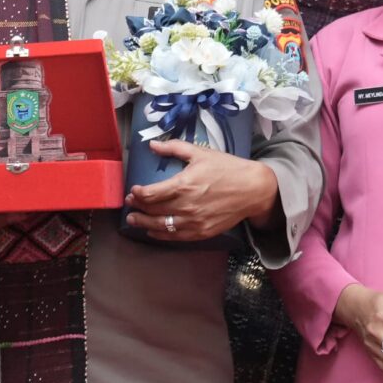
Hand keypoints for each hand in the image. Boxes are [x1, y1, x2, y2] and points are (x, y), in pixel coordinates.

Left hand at [125, 142, 278, 241]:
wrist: (253, 189)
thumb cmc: (227, 169)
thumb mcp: (201, 153)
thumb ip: (174, 148)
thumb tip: (152, 145)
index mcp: (184, 184)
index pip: (151, 194)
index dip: (138, 194)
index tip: (133, 191)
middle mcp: (186, 206)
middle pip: (152, 211)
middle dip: (137, 208)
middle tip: (130, 204)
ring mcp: (193, 221)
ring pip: (161, 226)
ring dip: (143, 224)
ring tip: (133, 220)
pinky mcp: (201, 232)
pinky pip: (175, 237)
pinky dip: (160, 235)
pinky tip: (152, 231)